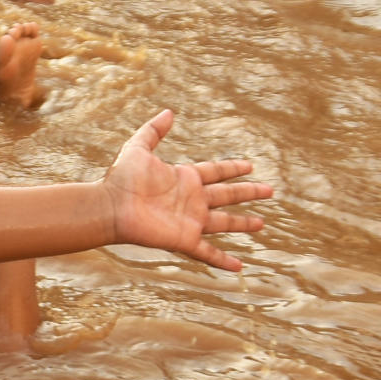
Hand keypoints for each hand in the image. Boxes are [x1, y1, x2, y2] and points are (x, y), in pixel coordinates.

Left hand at [100, 111, 272, 271]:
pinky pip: (208, 252)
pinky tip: (239, 267)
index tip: (250, 166)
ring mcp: (190, 220)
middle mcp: (192, 200)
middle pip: (228, 195)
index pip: (217, 172)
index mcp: (185, 178)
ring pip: (224, 222)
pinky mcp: (185, 239)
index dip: (233, 168)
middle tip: (269, 190)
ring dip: (243, 224)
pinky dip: (224, 260)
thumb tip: (169, 112)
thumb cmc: (121, 178)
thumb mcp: (137, 147)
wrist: (110, 206)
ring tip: (261, 224)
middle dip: (248, 193)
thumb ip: (153, 130)